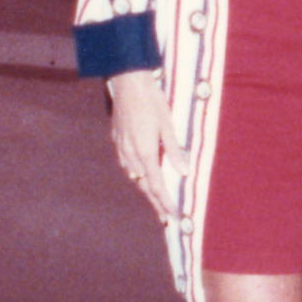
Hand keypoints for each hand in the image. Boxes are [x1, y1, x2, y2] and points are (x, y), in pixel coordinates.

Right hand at [106, 73, 173, 212]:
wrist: (128, 83)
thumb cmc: (152, 101)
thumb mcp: (167, 125)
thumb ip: (175, 150)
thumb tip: (184, 173)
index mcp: (144, 152)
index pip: (156, 185)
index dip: (164, 202)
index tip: (173, 215)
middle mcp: (130, 154)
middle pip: (143, 185)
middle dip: (155, 202)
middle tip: (164, 218)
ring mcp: (121, 148)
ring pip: (134, 176)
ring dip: (145, 189)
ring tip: (155, 200)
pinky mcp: (117, 140)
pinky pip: (126, 165)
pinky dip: (136, 175)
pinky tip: (140, 176)